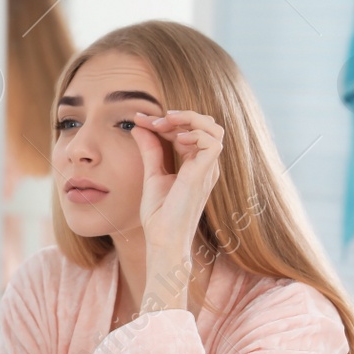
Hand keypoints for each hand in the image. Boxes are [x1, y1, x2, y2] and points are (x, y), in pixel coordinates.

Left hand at [130, 109, 222, 309]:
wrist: (163, 238)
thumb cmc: (160, 215)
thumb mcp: (151, 175)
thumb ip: (150, 150)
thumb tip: (140, 128)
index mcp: (194, 164)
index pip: (186, 131)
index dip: (165, 121)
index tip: (140, 119)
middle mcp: (205, 164)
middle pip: (205, 125)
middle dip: (179, 116)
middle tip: (153, 120)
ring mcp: (208, 168)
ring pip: (214, 128)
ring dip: (189, 119)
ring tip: (165, 123)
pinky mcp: (206, 173)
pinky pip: (213, 142)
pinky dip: (195, 133)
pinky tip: (176, 138)